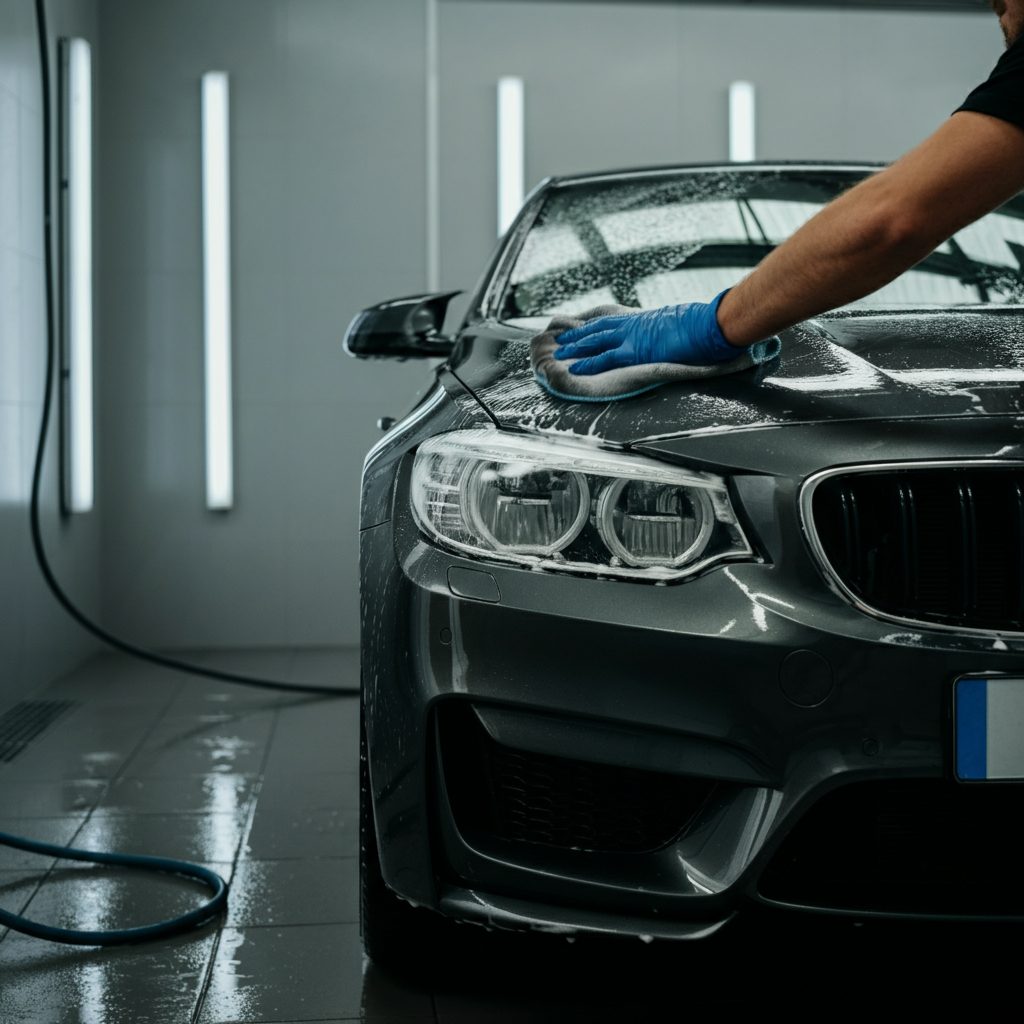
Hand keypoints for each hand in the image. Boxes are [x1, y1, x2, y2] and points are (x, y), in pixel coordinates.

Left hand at [553, 291, 741, 374]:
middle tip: (561, 340)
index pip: (613, 321)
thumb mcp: (681, 325)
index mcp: (644, 319)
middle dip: (578, 335)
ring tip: (559, 353)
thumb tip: (672, 337)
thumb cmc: (702, 326)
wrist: (708, 325)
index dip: (594, 326)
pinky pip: (606, 358)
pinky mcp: (635, 351)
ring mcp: (633, 337)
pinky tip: (574, 368)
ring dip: (575, 347)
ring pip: (595, 340)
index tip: (581, 329)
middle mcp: (634, 325)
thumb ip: (669, 331)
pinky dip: (589, 363)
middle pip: (598, 329)